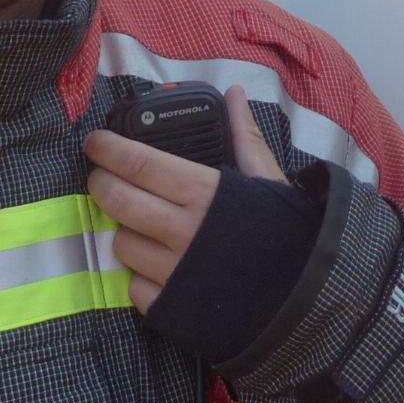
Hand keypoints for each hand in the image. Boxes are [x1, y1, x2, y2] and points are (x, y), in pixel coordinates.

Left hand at [84, 85, 287, 313]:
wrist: (309, 298)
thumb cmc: (289, 234)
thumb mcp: (268, 179)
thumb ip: (245, 136)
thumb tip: (234, 94)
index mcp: (204, 192)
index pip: (139, 163)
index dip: (108, 149)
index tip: (95, 142)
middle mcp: (183, 230)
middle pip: (116, 200)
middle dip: (101, 184)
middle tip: (102, 178)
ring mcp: (173, 272)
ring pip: (120, 244)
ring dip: (123, 231)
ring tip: (139, 225)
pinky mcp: (171, 308)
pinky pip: (133, 287)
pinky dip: (138, 276)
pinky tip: (156, 266)